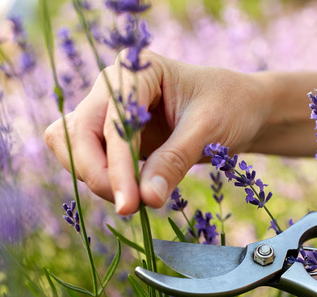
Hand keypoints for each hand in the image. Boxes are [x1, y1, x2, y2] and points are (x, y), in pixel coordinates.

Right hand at [45, 51, 268, 213]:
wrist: (243, 109)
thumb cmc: (231, 107)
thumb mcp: (208, 131)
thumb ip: (175, 161)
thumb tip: (146, 198)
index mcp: (137, 69)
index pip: (111, 121)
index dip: (116, 165)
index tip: (130, 203)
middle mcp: (114, 85)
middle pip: (76, 132)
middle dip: (97, 173)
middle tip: (129, 206)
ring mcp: (108, 109)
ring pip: (73, 147)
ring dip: (96, 178)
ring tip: (136, 200)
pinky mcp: (111, 135)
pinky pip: (87, 160)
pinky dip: (103, 180)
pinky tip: (133, 194)